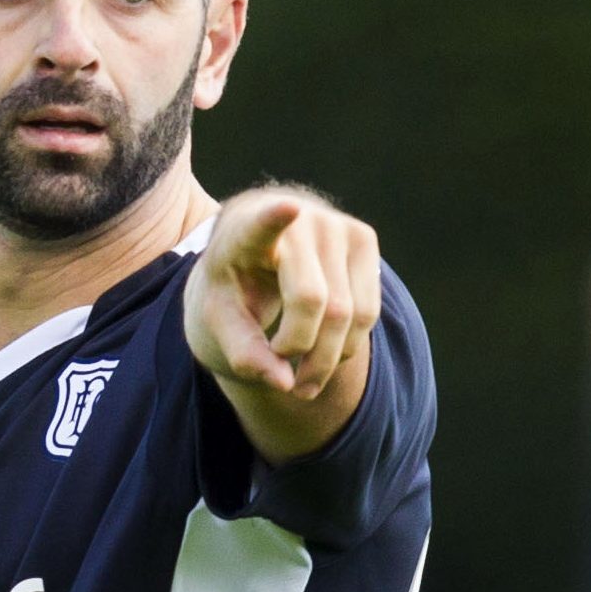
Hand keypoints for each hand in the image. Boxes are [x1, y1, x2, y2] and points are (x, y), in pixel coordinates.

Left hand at [184, 187, 380, 400]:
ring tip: (303, 377)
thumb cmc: (237, 283)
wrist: (264, 243)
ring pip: (350, 313)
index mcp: (245, 231)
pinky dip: (348, 344)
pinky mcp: (364, 237)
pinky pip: (368, 310)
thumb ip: (242, 351)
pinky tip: (324, 349)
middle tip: (286, 380)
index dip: (274, 217)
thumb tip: (284, 383)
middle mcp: (297, 219)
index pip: (261, 224)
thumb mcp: (222, 319)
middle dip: (304, 353)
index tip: (287, 208)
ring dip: (330, 360)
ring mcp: (336, 225)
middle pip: (314, 302)